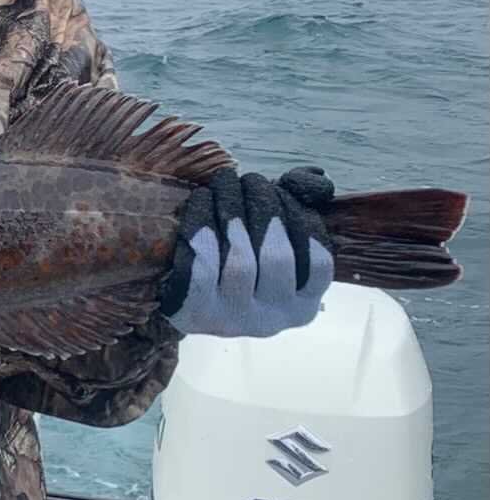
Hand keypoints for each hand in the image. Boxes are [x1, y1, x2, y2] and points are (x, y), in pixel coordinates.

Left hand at [159, 167, 334, 338]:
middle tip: (250, 180)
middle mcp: (273, 319)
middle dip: (265, 207)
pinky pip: (204, 266)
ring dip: (233, 211)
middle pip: (277, 258)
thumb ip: (296, 212)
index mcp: (301, 304)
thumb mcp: (272, 242)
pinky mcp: (196, 311)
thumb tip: (316, 184)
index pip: (318, 264)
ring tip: (225, 183)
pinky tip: (202, 200)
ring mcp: (234, 319)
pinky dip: (204, 226)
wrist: (180, 295)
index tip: (283, 189)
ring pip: (242, 262)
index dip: (302, 220)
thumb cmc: (235, 261)